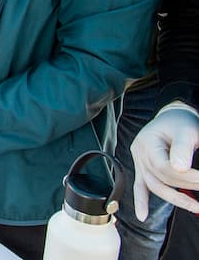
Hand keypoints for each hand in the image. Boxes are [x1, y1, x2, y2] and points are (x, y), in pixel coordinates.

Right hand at [132, 104, 198, 219]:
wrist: (173, 117)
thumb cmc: (181, 122)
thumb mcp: (186, 130)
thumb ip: (182, 148)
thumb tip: (180, 169)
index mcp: (147, 142)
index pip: (164, 168)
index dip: (187, 177)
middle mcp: (139, 153)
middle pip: (161, 178)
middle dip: (187, 187)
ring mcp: (139, 162)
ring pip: (154, 186)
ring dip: (175, 199)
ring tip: (196, 206)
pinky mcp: (143, 169)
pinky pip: (139, 187)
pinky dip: (141, 201)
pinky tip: (142, 216)